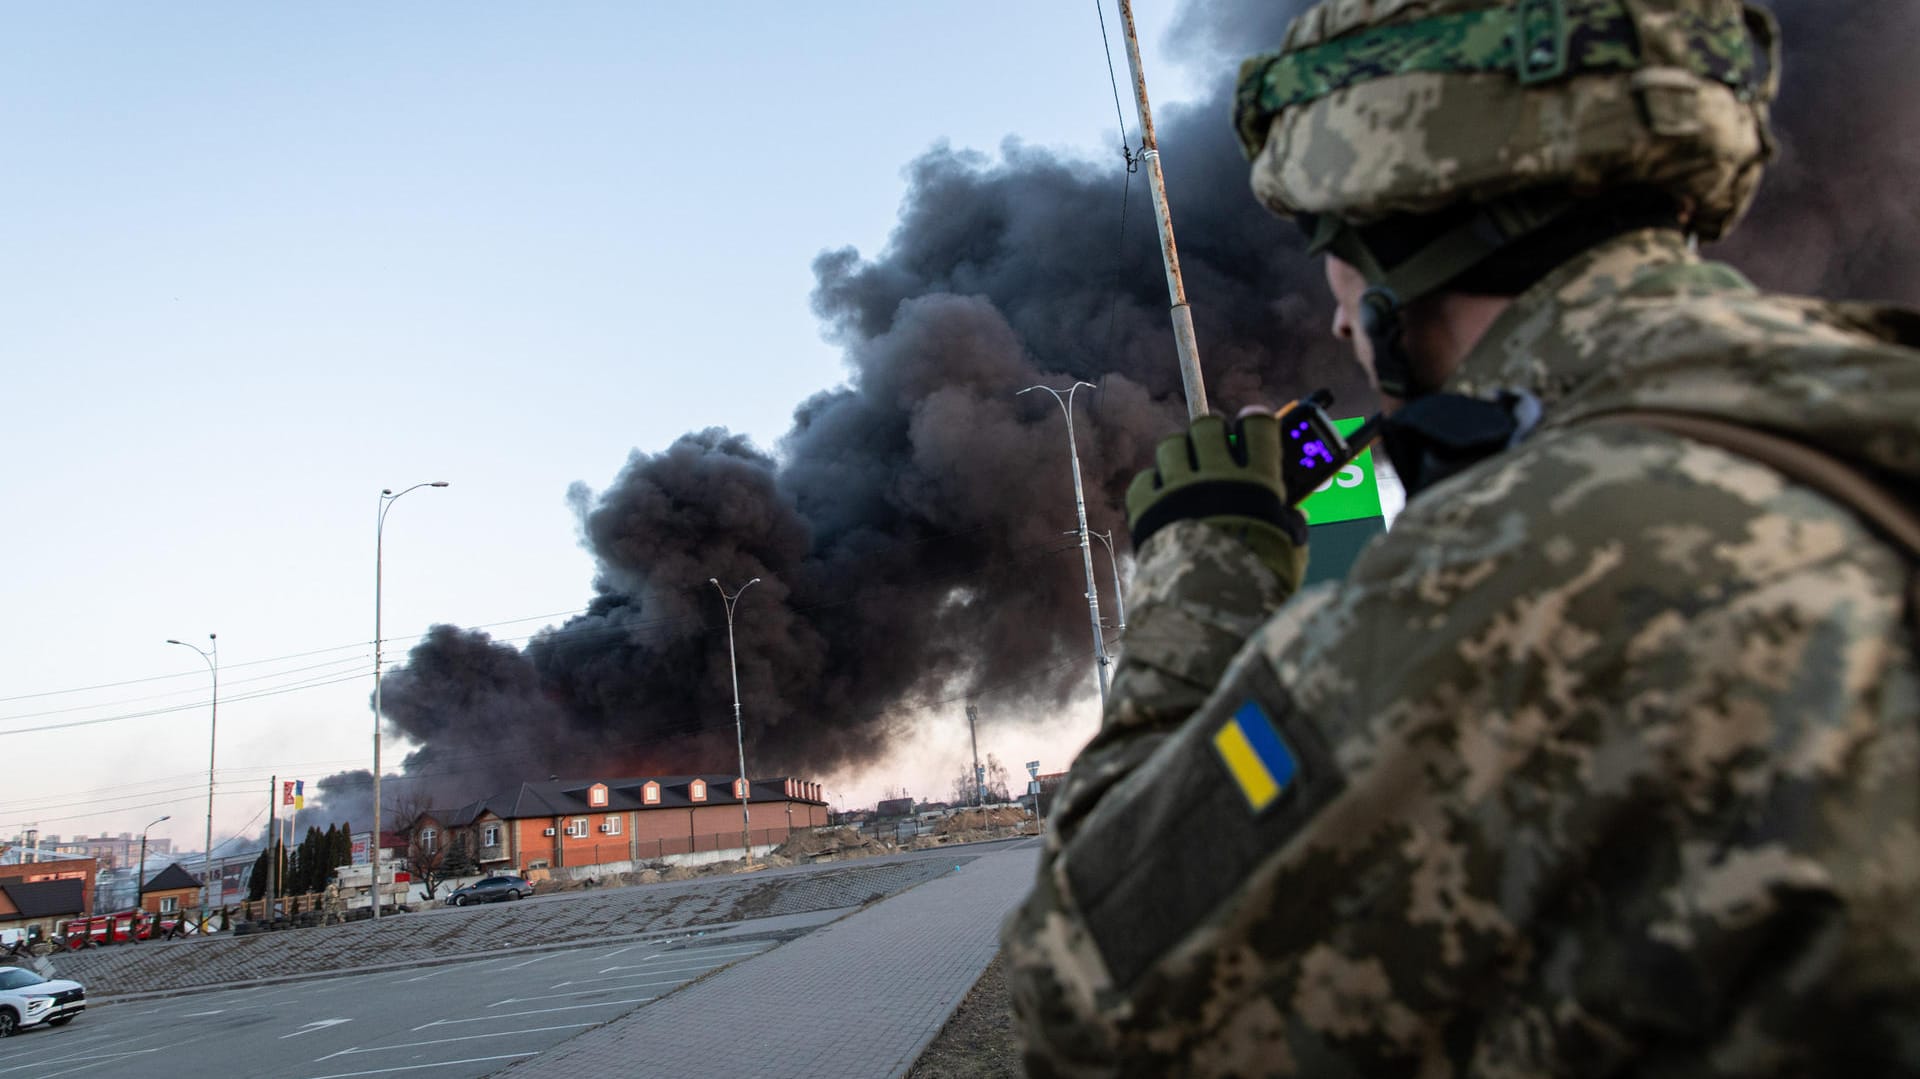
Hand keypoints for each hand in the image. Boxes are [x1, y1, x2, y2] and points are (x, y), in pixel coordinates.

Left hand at [1126, 413, 1307, 589]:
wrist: (1208, 616)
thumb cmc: (1256, 587)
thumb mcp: (1289, 553)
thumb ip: (1289, 526)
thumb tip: (1293, 517)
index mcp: (1256, 483)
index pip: (1258, 426)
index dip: (1256, 421)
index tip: (1253, 423)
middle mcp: (1214, 478)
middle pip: (1208, 427)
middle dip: (1213, 433)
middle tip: (1217, 446)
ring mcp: (1177, 491)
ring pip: (1171, 445)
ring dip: (1181, 453)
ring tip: (1188, 472)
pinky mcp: (1146, 510)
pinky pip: (1144, 478)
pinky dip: (1153, 484)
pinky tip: (1164, 498)